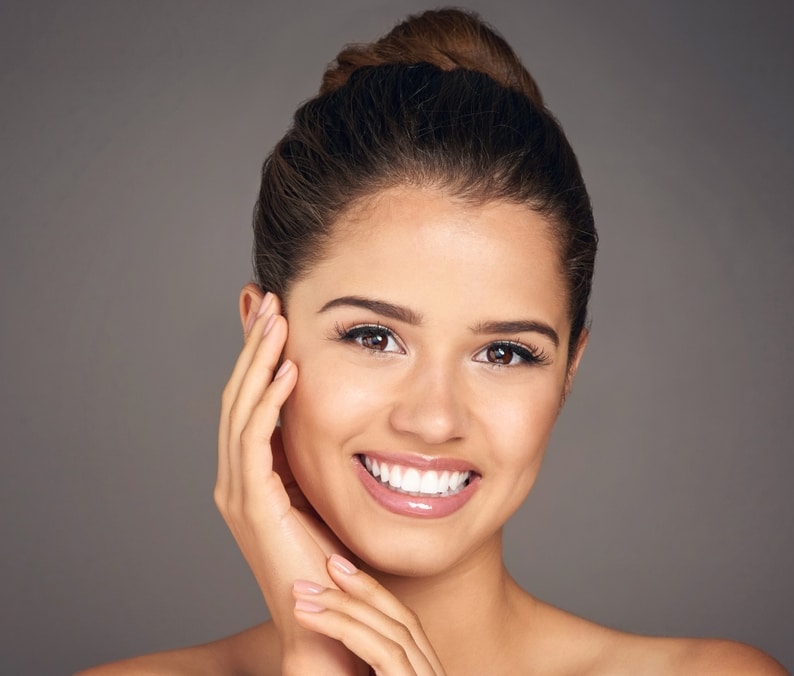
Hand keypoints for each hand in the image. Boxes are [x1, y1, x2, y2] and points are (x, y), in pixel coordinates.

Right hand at [215, 290, 358, 673]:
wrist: (329, 626)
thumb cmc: (337, 566)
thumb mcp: (330, 495)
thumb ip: (326, 459)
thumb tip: (354, 419)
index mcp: (255, 475)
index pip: (250, 400)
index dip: (257, 356)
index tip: (271, 313)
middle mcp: (239, 479)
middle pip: (238, 395)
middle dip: (252, 345)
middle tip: (265, 298)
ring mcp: (242, 493)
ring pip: (241, 410)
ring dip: (257, 361)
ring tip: (274, 318)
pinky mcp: (255, 508)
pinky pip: (256, 444)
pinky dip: (270, 405)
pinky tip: (289, 372)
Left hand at [293, 555, 446, 675]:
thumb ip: (365, 663)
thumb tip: (339, 636)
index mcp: (422, 674)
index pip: (406, 624)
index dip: (374, 592)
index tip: (339, 570)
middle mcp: (431, 674)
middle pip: (404, 618)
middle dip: (362, 587)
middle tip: (325, 562)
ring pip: (392, 629)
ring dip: (342, 605)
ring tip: (301, 593)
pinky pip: (383, 650)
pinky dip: (343, 628)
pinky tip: (308, 616)